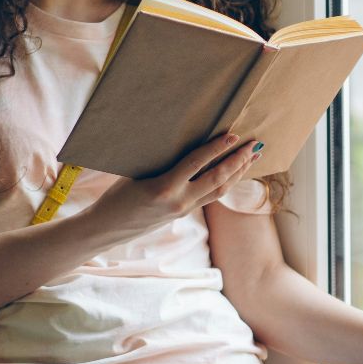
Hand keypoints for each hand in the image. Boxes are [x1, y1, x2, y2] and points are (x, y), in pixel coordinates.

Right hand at [85, 133, 257, 241]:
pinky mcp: (184, 213)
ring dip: (238, 173)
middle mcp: (179, 201)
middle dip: (239, 161)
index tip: (233, 135)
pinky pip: (211, 196)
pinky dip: (225, 182)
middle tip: (255, 145)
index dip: (217, 148)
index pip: (197, 163)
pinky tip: (235, 173)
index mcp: (163, 188)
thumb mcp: (136, 173)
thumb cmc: (116, 196)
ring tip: (252, 157)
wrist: (107, 228)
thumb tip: (186, 142)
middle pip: (218, 179)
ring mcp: (184, 209)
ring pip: (219, 190)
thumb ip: (163, 162)